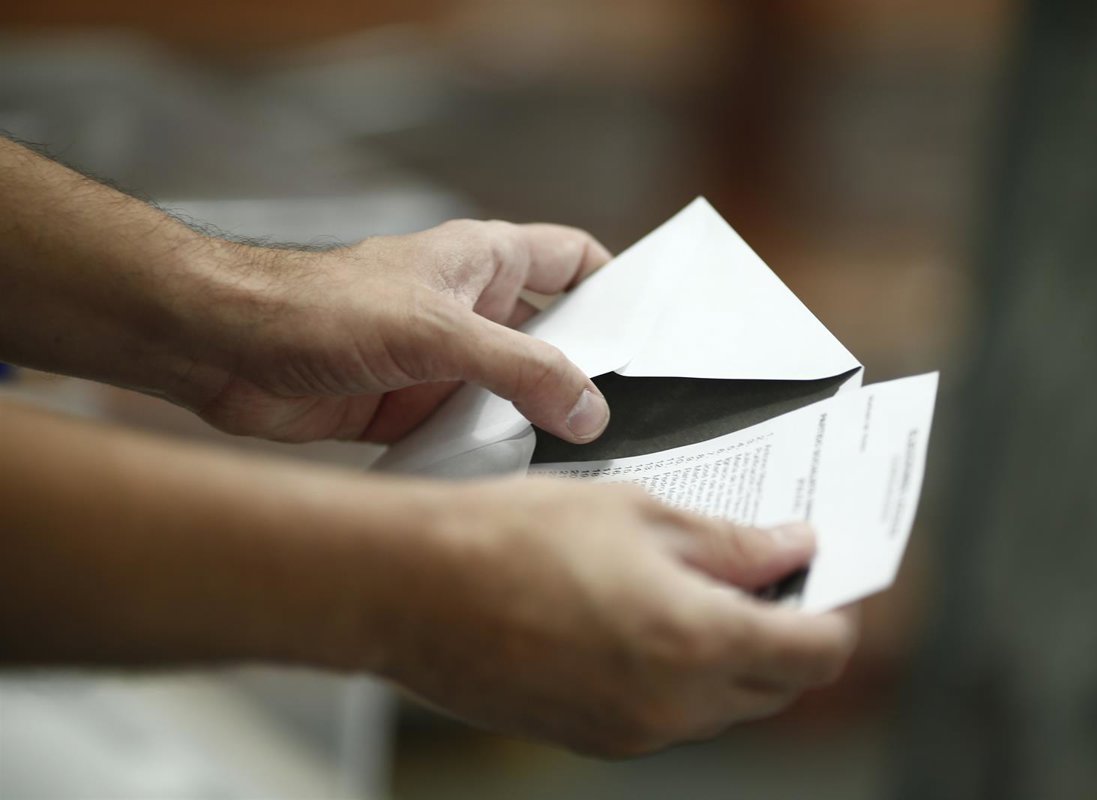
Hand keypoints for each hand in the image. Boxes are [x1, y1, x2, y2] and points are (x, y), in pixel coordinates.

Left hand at [186, 221, 612, 442]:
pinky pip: (472, 433)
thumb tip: (589, 408)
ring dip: (536, 424)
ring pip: (514, 393)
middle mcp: (470, 309)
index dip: (616, 287)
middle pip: (553, 336)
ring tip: (583, 461)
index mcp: (484, 262)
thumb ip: (521, 370)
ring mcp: (443, 361)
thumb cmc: (318, 307)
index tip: (654, 333)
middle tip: (635, 415)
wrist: (223, 350)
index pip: (573, 260)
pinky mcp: (413, 407)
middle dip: (586, 373)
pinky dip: (490, 455)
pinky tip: (512, 483)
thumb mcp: (438, 333)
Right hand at [363, 479, 857, 756]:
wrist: (410, 587)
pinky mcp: (591, 737)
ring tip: (699, 586)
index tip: (827, 578)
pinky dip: (682, 674)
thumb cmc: (510, 537)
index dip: (835, 612)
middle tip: (768, 571)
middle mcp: (672, 706)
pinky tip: (647, 617)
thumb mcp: (638, 513)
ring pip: (723, 705)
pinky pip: (668, 714)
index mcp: (696, 642)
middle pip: (777, 687)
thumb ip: (730, 543)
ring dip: (733, 654)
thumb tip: (790, 549)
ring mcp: (630, 732)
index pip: (818, 653)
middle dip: (788, 632)